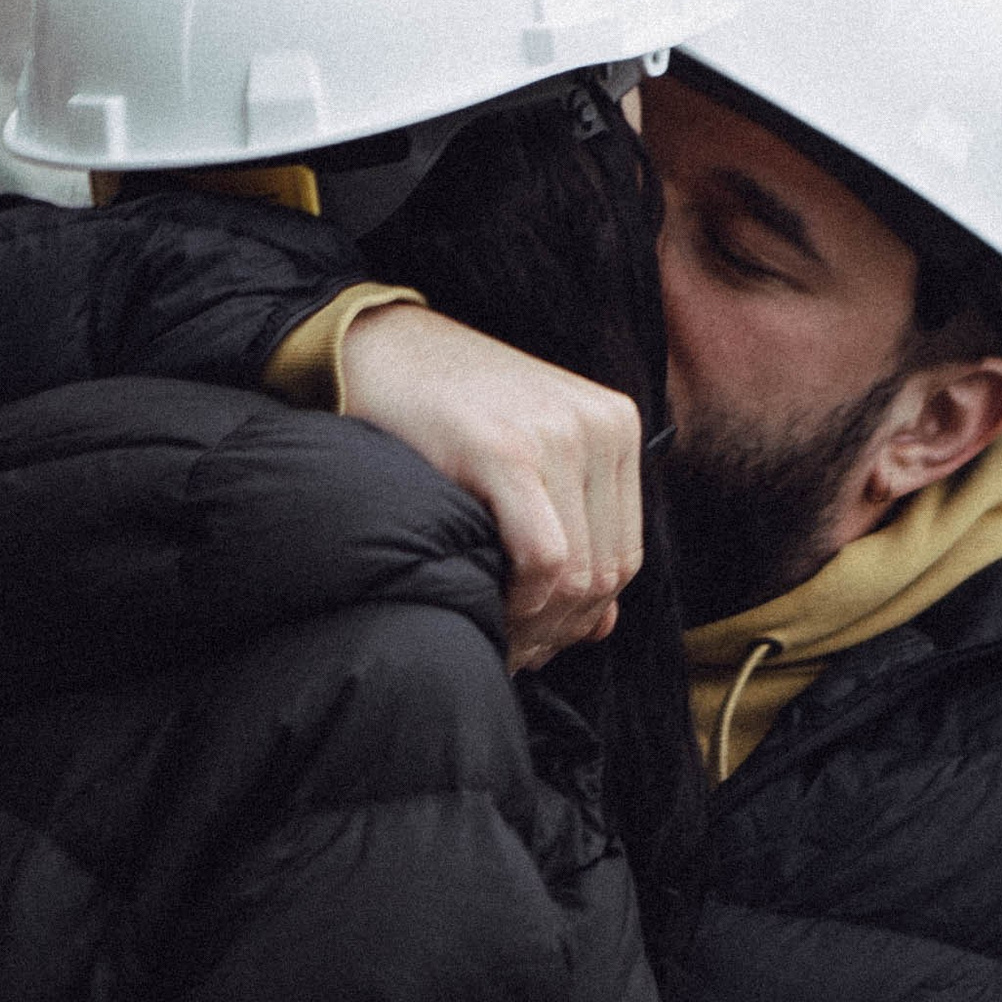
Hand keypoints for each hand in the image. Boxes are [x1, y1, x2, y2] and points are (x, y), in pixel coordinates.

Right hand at [340, 305, 643, 673]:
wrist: (375, 348)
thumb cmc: (444, 412)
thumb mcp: (526, 458)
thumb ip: (572, 531)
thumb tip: (603, 626)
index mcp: (615, 425)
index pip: (625, 554)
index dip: (584, 616)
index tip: (537, 642)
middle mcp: (599, 426)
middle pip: (607, 571)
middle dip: (560, 630)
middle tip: (514, 653)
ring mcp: (559, 435)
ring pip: (579, 575)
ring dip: (537, 626)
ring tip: (498, 640)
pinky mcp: (507, 451)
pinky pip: (544, 560)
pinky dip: (520, 602)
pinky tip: (486, 605)